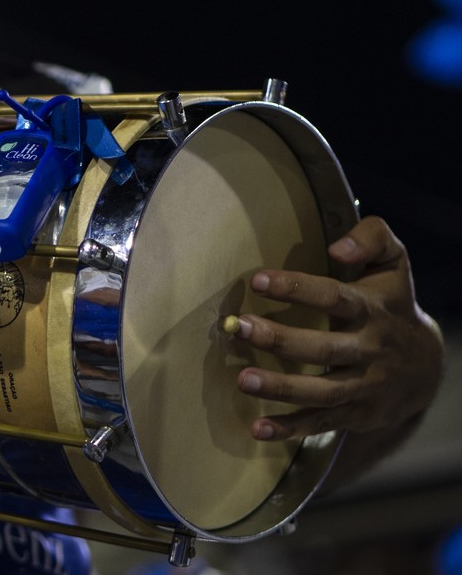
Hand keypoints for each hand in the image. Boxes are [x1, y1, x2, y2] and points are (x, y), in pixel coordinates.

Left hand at [233, 216, 443, 441]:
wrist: (427, 364)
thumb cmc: (391, 302)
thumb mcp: (392, 262)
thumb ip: (371, 238)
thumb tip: (338, 247)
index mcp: (371, 309)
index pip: (333, 296)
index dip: (296, 287)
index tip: (257, 280)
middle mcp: (369, 349)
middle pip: (323, 348)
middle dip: (280, 339)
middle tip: (241, 328)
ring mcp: (364, 386)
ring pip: (321, 392)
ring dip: (280, 388)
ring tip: (242, 379)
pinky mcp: (356, 414)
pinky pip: (321, 424)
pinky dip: (290, 429)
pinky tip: (258, 429)